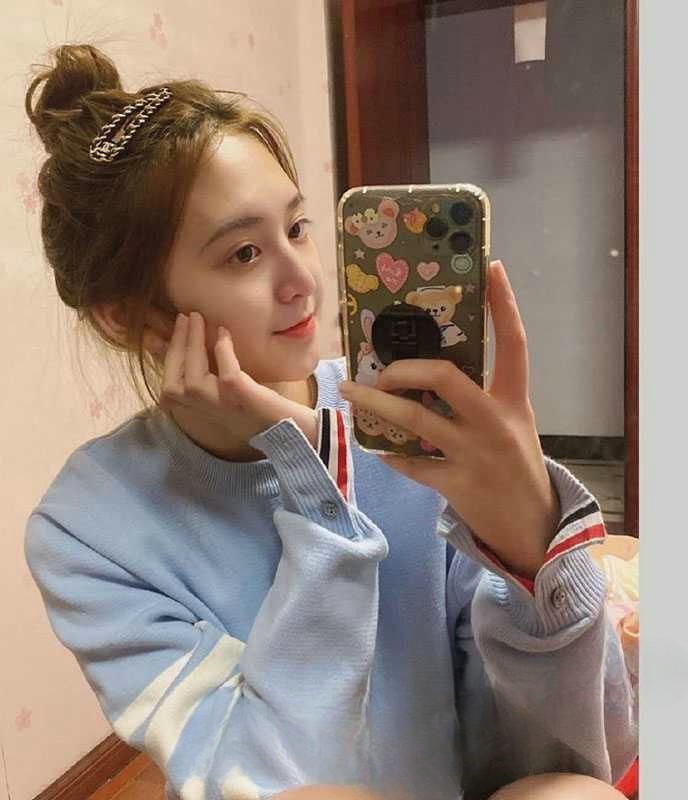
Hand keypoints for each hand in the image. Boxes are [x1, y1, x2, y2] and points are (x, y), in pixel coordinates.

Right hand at [160, 311, 318, 447]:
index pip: (169, 386)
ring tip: (199, 320)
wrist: (288, 428)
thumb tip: (195, 341)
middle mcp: (205, 412)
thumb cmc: (255, 407)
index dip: (170, 354)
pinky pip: (227, 373)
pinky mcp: (242, 399)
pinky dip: (224, 351)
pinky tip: (225, 334)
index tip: (179, 326)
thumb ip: (207, 376)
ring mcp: (222, 407)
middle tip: (186, 316)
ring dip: (193, 345)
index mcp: (198, 410)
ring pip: (193, 379)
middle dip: (177, 345)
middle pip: (174, 382)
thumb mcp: (223, 393)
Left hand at [339, 261, 559, 577]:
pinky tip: (377, 447)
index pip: (514, 343)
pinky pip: (410, 462)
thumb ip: (481, 396)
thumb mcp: (510, 423)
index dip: (505, 304)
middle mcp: (494, 421)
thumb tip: (429, 370)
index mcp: (513, 400)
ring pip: (415, 419)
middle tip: (382, 370)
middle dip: (405, 368)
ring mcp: (474, 453)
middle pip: (445, 376)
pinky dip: (390, 452)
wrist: (532, 525)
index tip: (492, 269)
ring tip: (350, 393)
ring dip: (376, 404)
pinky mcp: (456, 483)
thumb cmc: (515, 464)